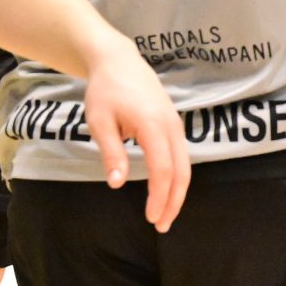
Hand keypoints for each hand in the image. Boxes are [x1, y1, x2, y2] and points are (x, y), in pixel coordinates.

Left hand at [82, 35, 190, 232]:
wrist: (118, 60)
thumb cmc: (105, 90)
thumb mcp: (100, 121)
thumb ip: (112, 152)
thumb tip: (118, 183)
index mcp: (153, 124)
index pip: (162, 169)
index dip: (159, 196)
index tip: (150, 218)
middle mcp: (170, 124)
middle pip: (182, 170)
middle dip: (174, 200)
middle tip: (161, 225)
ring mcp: (175, 122)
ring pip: (185, 163)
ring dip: (178, 190)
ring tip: (165, 213)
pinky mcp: (173, 122)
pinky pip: (181, 154)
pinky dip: (177, 175)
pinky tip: (166, 188)